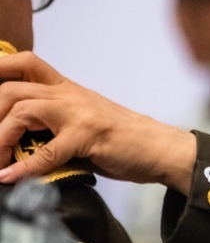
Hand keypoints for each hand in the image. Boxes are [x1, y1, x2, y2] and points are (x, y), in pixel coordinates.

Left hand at [0, 51, 197, 190]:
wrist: (162, 148)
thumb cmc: (123, 139)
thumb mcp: (84, 120)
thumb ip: (53, 123)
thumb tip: (17, 142)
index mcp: (68, 90)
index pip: (26, 64)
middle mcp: (70, 96)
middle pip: (11, 90)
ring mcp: (79, 114)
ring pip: (22, 112)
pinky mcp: (88, 137)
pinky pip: (46, 152)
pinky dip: (23, 169)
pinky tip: (10, 178)